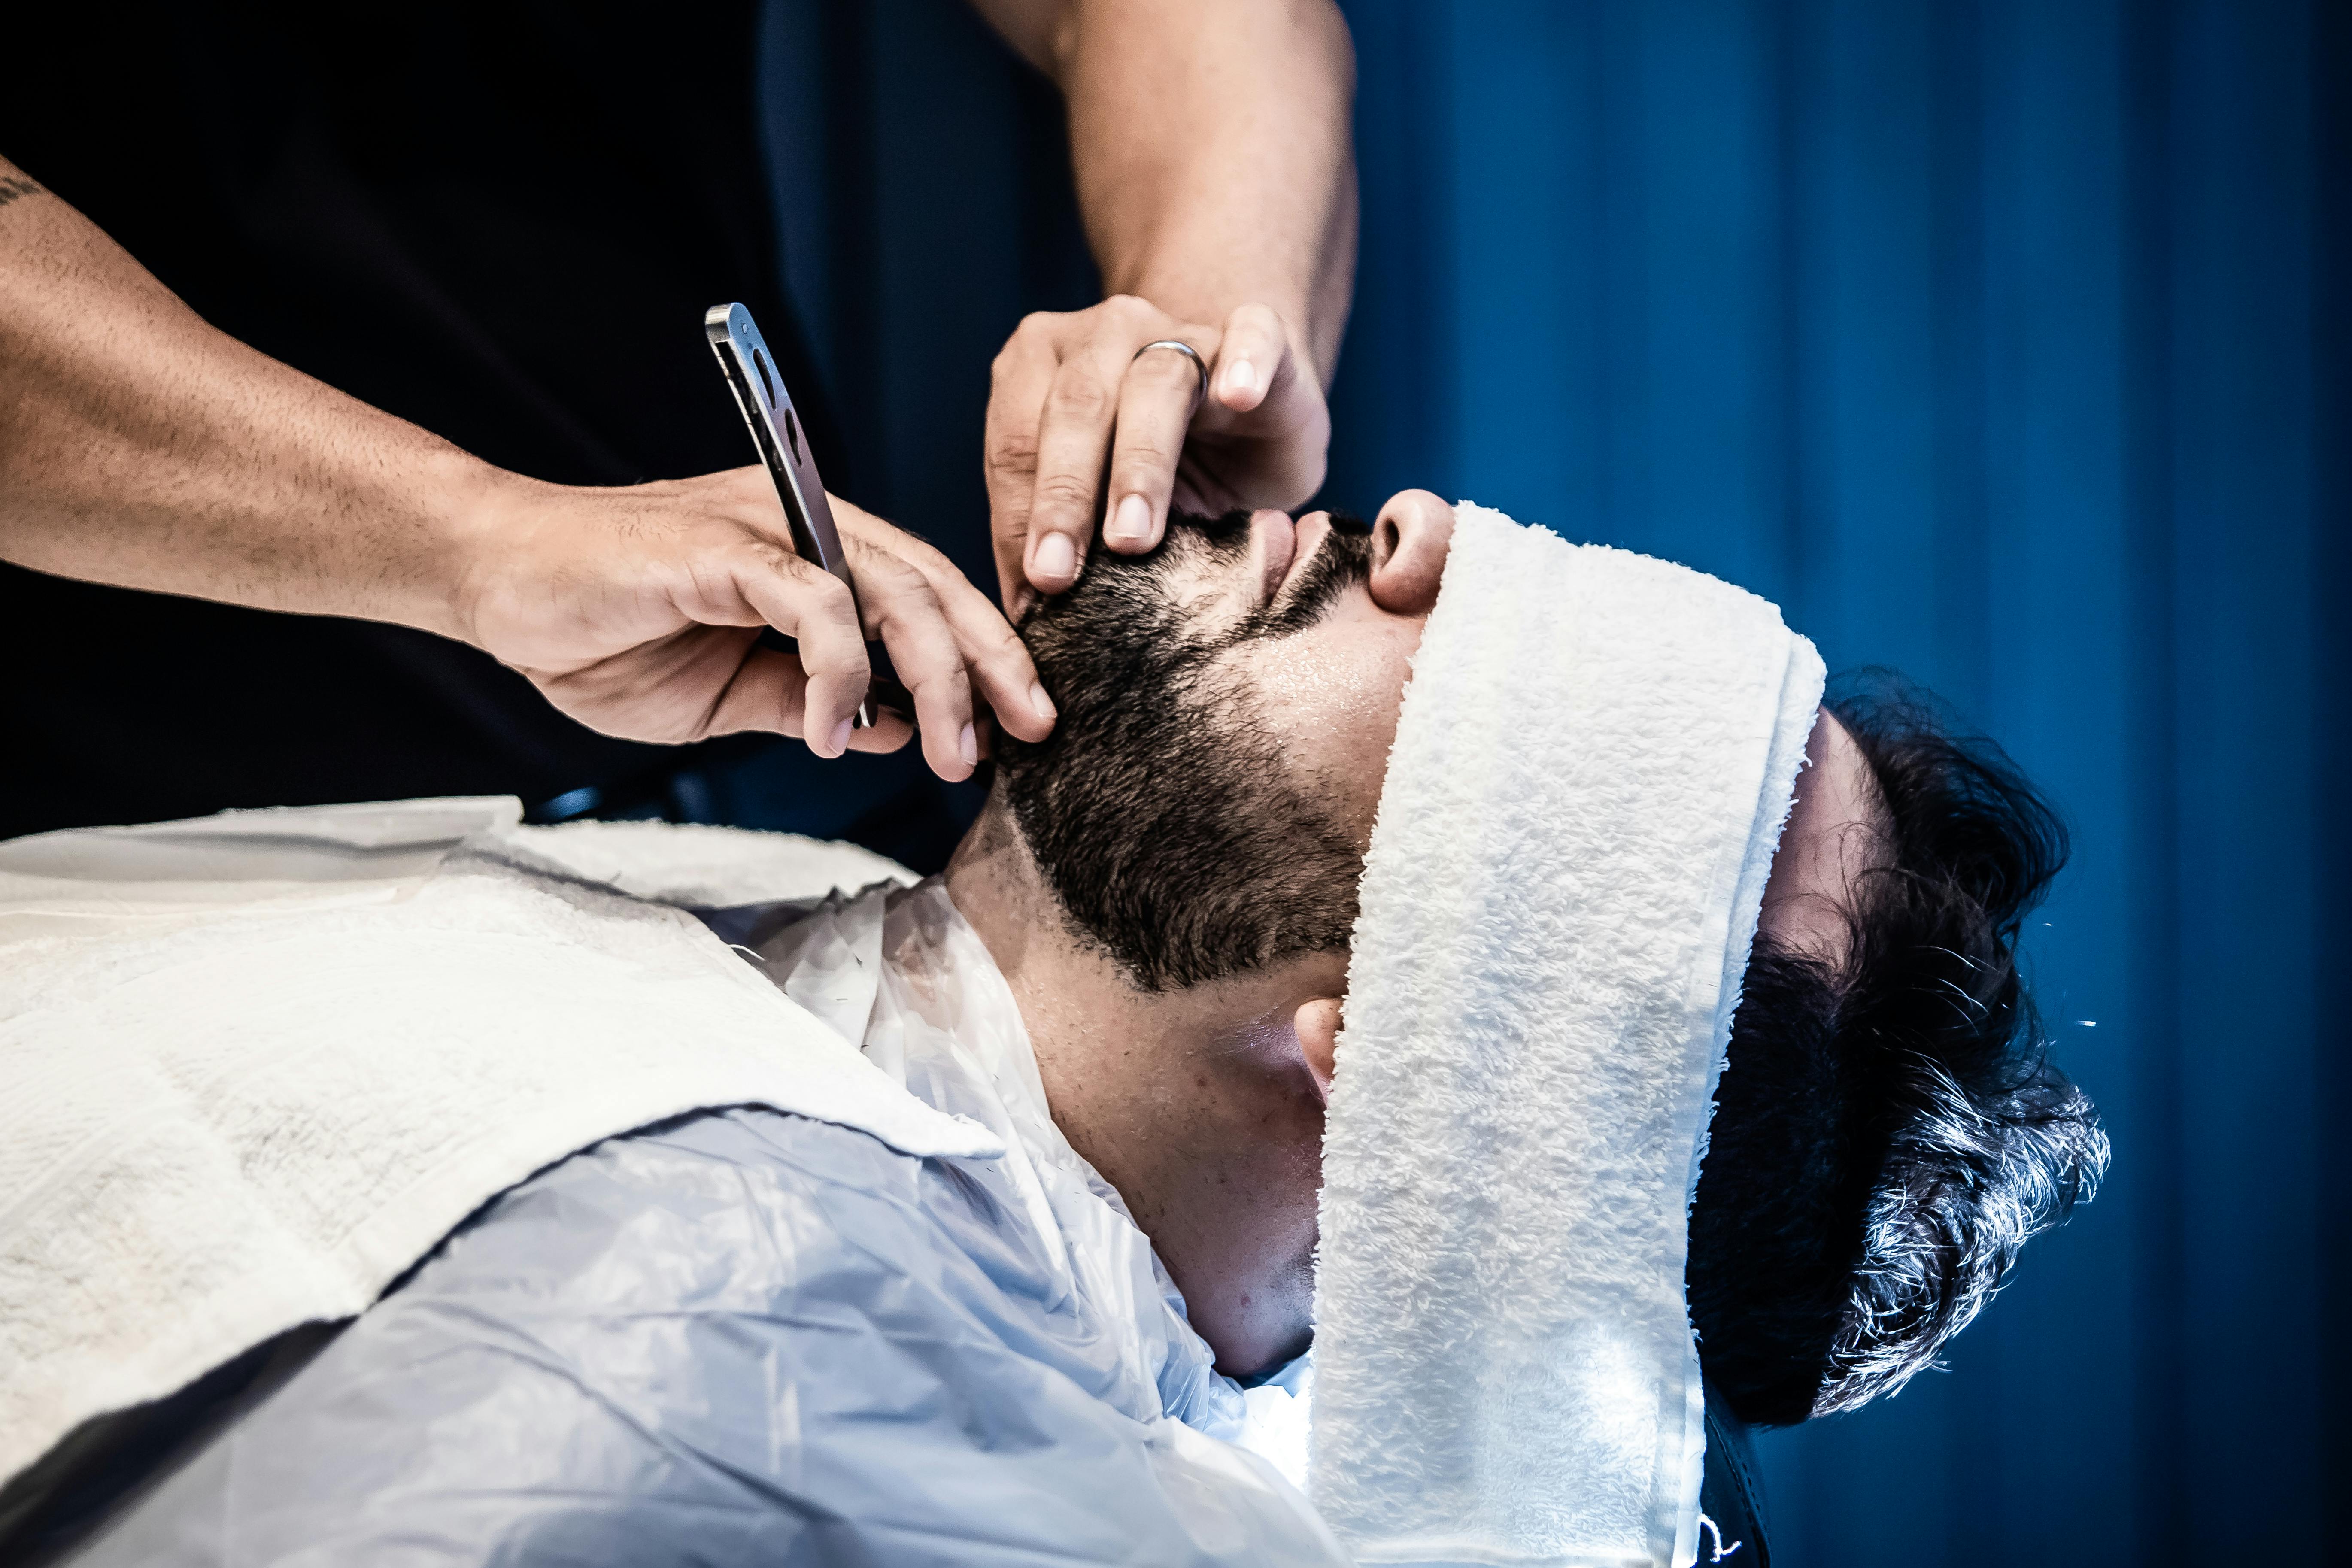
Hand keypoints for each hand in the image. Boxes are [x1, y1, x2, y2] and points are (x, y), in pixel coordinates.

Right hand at [456, 467, 1055, 779]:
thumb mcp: (727, 695)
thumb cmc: (603, 633)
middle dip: (994, 666)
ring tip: (947, 753)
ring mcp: (767, 526)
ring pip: (894, 591)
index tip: (1019, 730)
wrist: (499, 583)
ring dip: (936, 677)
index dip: (984, 660)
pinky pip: (816, 601)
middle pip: (935, 588)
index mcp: (817, 553)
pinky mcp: (724, 544)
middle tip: (1030, 737)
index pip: (929, 599)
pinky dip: (839, 671)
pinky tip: (831, 732)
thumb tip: (895, 728)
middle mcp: (806, 524)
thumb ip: (809, 700)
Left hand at [985, 294, 1331, 610]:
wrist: (1248, 423)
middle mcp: (1105, 333)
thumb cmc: (1159, 470)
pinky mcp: (1260, 338)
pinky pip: (1254, 334)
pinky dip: (1245, 362)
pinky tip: (1239, 397)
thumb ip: (1053, 536)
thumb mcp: (1095, 504)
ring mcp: (1184, 329)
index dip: (1018, 517)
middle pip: (1075, 407)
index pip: (1015, 440)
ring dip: (1140, 463)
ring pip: (1155, 381)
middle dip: (1063, 496)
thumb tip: (1022, 617)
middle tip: (1057, 574)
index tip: (1029, 591)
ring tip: (1131, 536)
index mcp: (1040, 363)